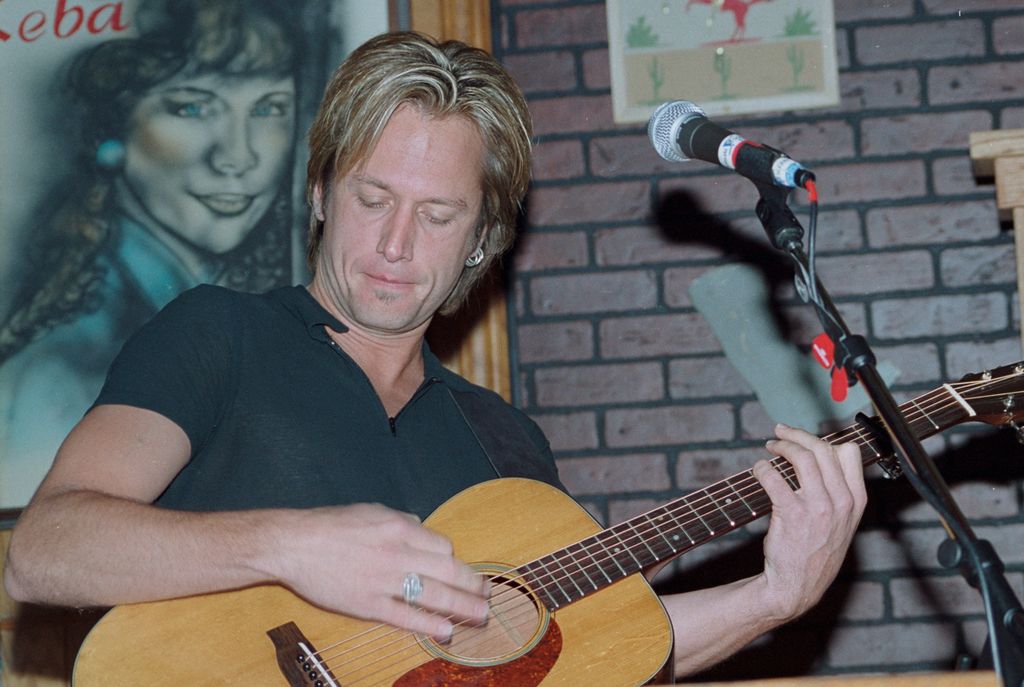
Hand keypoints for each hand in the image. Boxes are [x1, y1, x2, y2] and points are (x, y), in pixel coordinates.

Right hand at [274, 503, 488, 639]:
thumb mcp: (371, 511)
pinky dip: (429, 624)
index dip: (452, 559)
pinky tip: (446, 629)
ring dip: (463, 606)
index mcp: (399, 528)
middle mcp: (398, 553)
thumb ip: (400, 521)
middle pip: (448, 570)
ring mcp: (384, 580)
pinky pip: (406, 616)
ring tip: (481, 614)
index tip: (455, 569)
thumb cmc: (331, 525)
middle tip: (487, 594)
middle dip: (472, 584)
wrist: (294, 544)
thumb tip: (420, 527)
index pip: (442, 546)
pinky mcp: (369, 604)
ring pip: (434, 594)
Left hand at [751, 423, 865, 620]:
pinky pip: (775, 477)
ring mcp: (819, 508)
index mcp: (856, 501)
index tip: (805, 438)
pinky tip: (759, 470)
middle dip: (798, 435)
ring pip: (802, 457)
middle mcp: (842, 502)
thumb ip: (837, 492)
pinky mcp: (793, 514)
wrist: (797, 587)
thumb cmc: (815, 551)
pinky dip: (763, 468)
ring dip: (782, 445)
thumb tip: (822, 456)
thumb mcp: (841, 523)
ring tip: (770, 447)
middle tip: (780, 432)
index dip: (824, 439)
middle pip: (823, 449)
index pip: (849, 453)